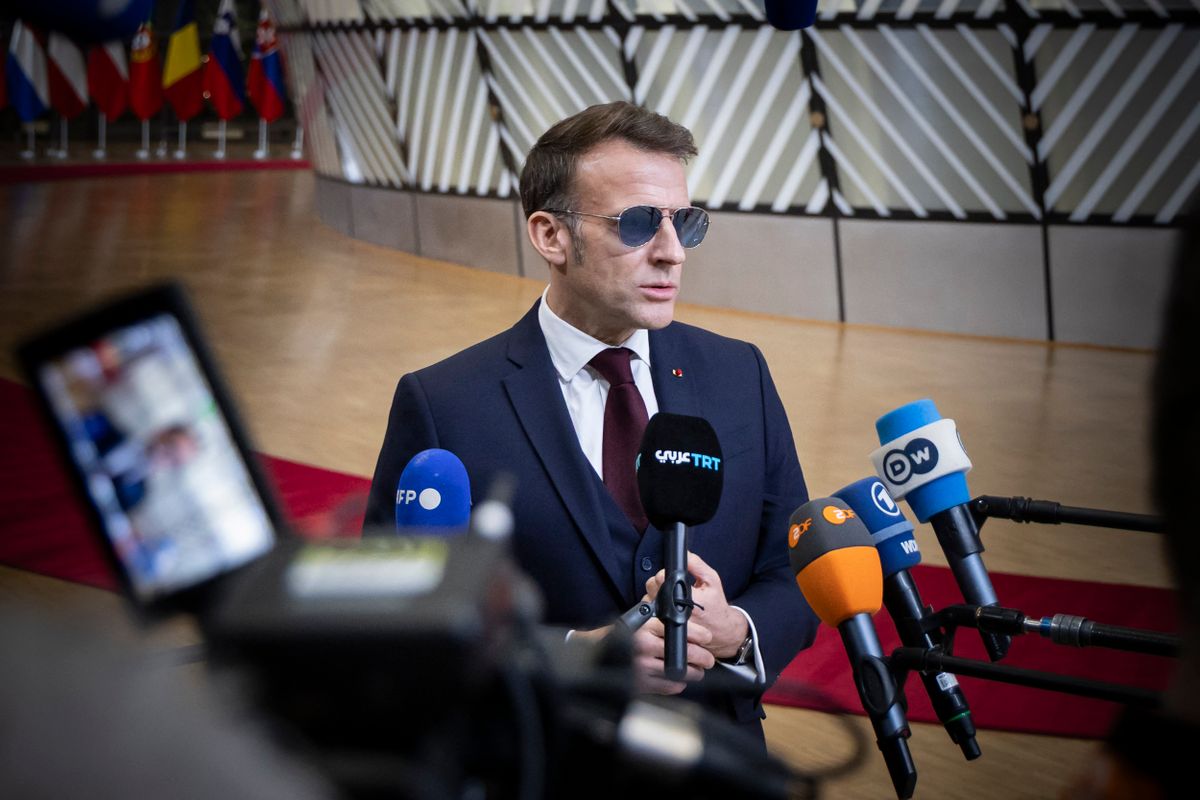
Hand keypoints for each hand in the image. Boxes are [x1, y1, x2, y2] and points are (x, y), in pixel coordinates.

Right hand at [572, 617, 715, 695]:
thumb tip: (687, 619)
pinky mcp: (640, 683)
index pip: (681, 630)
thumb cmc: (622, 632)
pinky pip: (669, 686)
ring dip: (694, 672)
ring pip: (680, 672)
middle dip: (703, 656)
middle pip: (685, 653)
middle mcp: (644, 646)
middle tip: (709, 658)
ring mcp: (642, 666)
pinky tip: (680, 680)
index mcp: (646, 626)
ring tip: (699, 671)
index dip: (699, 635)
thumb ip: (660, 618)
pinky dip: (679, 684)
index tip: (708, 638)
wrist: (596, 650)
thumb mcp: (641, 618)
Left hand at [645, 551, 749, 660]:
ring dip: (656, 594)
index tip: (671, 575)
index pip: (662, 579)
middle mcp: (676, 612)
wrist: (720, 628)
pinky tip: (668, 605)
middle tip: (672, 585)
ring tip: (671, 596)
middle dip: (659, 582)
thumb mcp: (712, 579)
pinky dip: (655, 605)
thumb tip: (683, 553)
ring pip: (648, 598)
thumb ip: (696, 564)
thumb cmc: (715, 603)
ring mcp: (668, 621)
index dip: (665, 573)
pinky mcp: (663, 627)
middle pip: (652, 586)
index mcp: (689, 599)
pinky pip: (650, 611)